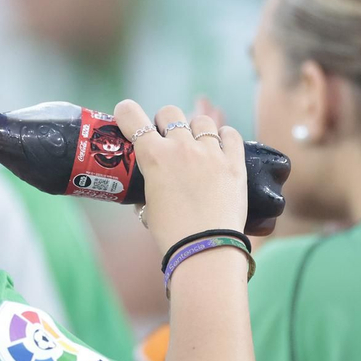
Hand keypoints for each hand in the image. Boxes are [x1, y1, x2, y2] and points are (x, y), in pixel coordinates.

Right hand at [117, 99, 247, 254]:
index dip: (126, 112)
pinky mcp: (234, 162)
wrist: (206, 248)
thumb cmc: (173, 233)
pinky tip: (221, 147)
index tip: (126, 114)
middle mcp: (181, 147)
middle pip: (169, 112)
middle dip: (164, 121)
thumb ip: (147, 191)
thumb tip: (145, 194)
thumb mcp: (148, 209)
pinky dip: (224, 137)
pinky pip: (230, 134)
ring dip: (196, 128)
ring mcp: (210, 152)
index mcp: (154, 157)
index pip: (133, 118)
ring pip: (201, 120)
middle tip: (167, 137)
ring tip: (198, 144)